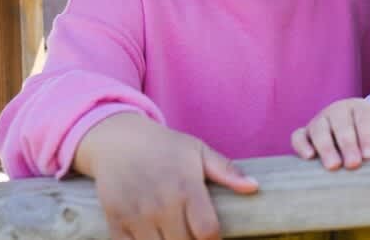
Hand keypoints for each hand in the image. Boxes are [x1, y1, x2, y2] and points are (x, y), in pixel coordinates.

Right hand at [73, 113, 258, 239]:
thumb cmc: (164, 146)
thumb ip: (226, 170)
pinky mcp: (115, 221)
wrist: (118, 139)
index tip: (211, 235)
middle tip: (191, 232)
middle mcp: (161, 203)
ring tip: (173, 233)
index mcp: (186, 187)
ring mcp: (136, 214)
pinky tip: (153, 236)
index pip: (207, 232)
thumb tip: (254, 187)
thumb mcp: (198, 151)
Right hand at [291, 99, 369, 169]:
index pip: (364, 118)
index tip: (369, 155)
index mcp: (361, 108)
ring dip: (325, 147)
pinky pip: (298, 136)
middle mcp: (339, 111)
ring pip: (319, 129)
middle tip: (353, 163)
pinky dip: (301, 145)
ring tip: (333, 165)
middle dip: (347, 144)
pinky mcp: (305, 133)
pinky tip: (308, 157)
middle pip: (341, 124)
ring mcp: (320, 120)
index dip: (367, 136)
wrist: (357, 136)